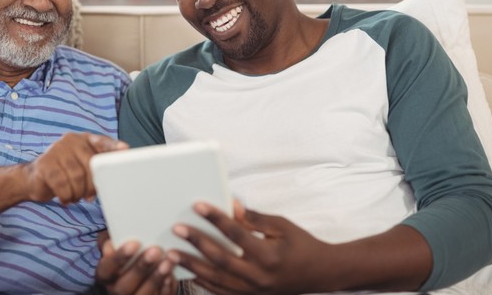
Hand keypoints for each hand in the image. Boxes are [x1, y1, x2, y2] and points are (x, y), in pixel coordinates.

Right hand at [24, 132, 126, 203]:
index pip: (102, 142)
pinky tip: (65, 198)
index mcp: (84, 139)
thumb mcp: (82, 167)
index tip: (125, 150)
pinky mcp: (45, 164)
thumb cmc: (65, 174)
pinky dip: (66, 195)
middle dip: (92, 185)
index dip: (113, 147)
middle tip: (89, 196)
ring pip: (77, 176)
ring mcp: (56, 150)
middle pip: (90, 164)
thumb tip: (115, 178)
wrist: (33, 179)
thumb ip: (98, 167)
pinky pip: (62, 184)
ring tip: (75, 196)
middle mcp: (71, 140)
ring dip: (78, 192)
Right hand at [95, 239, 176, 294]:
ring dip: (155, 279)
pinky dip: (164, 288)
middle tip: (155, 251)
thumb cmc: (126, 252)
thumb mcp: (115, 242)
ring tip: (168, 262)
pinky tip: (171, 276)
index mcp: (105, 274)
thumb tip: (113, 240)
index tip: (134, 243)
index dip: (119, 257)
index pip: (107, 268)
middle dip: (140, 268)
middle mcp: (116, 290)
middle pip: (123, 286)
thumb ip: (112, 238)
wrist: (137, 267)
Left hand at [168, 201, 332, 294]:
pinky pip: (222, 293)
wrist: (320, 274)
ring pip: (216, 279)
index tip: (197, 206)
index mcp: (269, 255)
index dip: (216, 219)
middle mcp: (259, 276)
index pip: (236, 234)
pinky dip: (203, 284)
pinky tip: (188, 273)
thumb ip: (254, 218)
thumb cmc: (302, 245)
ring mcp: (254, 291)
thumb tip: (231, 205)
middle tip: (177, 229)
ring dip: (192, 266)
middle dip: (197, 243)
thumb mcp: (282, 226)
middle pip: (221, 259)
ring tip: (172, 253)